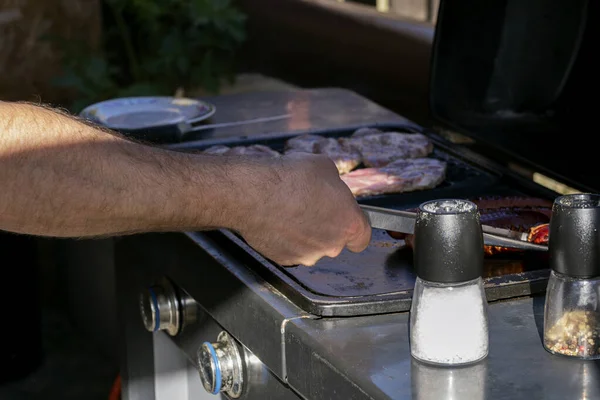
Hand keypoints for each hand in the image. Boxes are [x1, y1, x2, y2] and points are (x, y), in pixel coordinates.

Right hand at [236, 153, 371, 265]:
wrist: (255, 193)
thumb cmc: (291, 178)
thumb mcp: (325, 167)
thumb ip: (334, 185)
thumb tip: (330, 189)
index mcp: (349, 224)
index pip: (362, 237)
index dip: (353, 227)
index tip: (345, 220)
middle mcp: (332, 245)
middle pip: (335, 240)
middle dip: (326, 226)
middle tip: (310, 205)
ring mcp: (307, 255)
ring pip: (312, 245)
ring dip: (305, 232)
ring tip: (290, 210)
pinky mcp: (284, 259)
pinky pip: (290, 249)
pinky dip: (286, 238)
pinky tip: (277, 219)